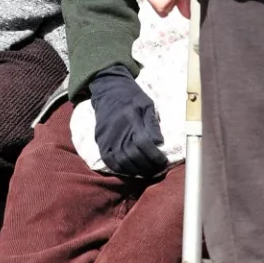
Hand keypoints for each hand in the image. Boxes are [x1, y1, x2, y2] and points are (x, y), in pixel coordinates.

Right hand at [88, 65, 167, 179]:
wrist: (108, 91)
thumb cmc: (131, 97)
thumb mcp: (147, 105)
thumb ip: (152, 124)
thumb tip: (159, 143)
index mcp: (131, 120)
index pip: (144, 143)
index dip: (155, 155)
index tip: (163, 161)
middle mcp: (118, 131)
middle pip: (134, 155)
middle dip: (148, 166)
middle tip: (157, 169)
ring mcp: (108, 138)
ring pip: (122, 161)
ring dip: (136, 170)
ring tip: (146, 171)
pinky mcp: (101, 142)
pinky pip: (109, 161)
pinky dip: (120, 169)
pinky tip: (130, 170)